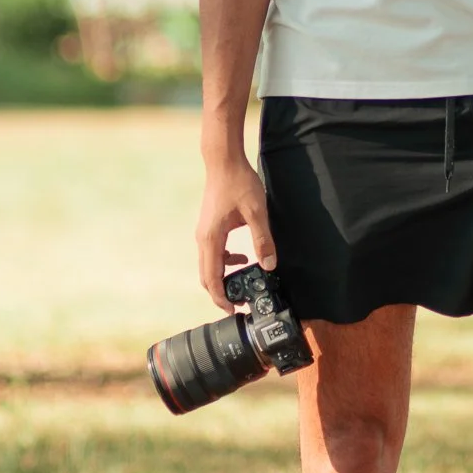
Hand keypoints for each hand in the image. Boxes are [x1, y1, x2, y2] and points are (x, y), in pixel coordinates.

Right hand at [196, 156, 276, 311]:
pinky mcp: (209, 227)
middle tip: (240, 302)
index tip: (234, 311)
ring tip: (244, 282)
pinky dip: (226, 261)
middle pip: (207, 276)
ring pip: (209, 265)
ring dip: (224, 277)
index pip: (211, 279)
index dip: (221, 298)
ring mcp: (204, 233)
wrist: (224, 161)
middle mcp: (203, 239)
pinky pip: (214, 253)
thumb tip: (269, 265)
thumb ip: (263, 240)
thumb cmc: (239, 183)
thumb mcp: (257, 213)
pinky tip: (243, 257)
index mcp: (211, 239)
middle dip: (221, 293)